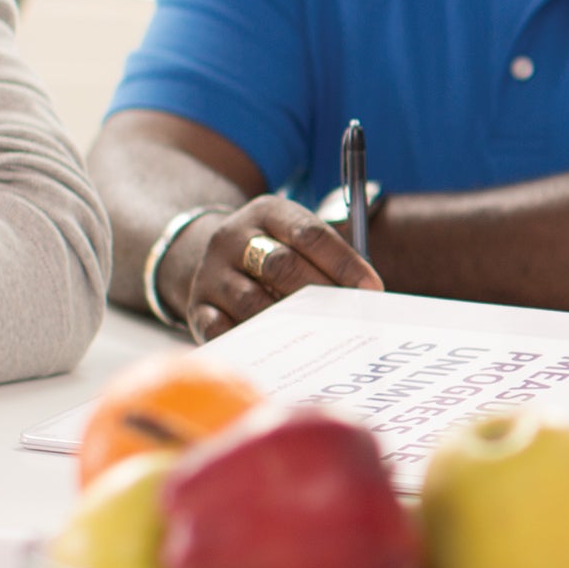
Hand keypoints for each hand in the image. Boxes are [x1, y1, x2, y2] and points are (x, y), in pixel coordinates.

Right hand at [174, 193, 375, 340]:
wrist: (215, 260)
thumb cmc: (275, 255)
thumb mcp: (296, 241)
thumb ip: (327, 261)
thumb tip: (365, 299)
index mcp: (268, 212)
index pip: (309, 234)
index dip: (343, 262)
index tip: (371, 289)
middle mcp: (234, 237)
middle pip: (281, 265)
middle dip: (320, 292)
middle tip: (348, 317)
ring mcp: (211, 273)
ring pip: (252, 300)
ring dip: (288, 322)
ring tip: (319, 340)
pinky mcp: (197, 307)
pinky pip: (221, 329)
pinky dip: (250, 344)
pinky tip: (277, 355)